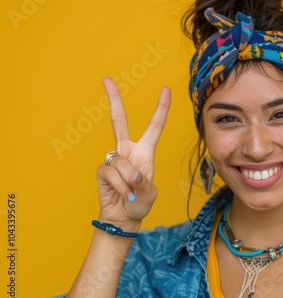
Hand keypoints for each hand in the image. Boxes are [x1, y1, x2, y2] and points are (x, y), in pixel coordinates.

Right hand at [95, 77, 170, 227]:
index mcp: (145, 151)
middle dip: (113, 99)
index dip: (161, 108)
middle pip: (119, 120)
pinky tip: (122, 193)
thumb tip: (133, 174)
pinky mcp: (102, 170)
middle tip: (106, 79)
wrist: (124, 218)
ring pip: (120, 160)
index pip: (154, 126)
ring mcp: (114, 159)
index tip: (165, 89)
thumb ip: (144, 184)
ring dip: (128, 179)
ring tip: (130, 192)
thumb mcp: (150, 195)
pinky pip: (110, 172)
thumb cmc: (139, 203)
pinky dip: (119, 185)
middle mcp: (128, 150)